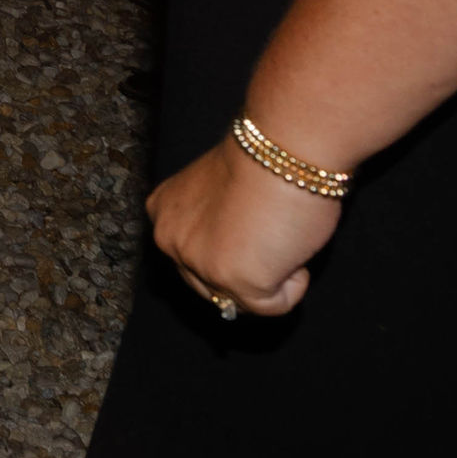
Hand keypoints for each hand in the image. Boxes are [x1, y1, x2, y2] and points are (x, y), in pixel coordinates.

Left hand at [144, 137, 338, 319]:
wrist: (284, 151)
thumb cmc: (264, 163)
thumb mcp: (216, 196)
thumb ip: (211, 226)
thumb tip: (233, 258)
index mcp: (163, 213)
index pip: (195, 262)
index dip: (236, 249)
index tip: (251, 221)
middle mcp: (168, 240)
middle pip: (215, 288)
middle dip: (249, 268)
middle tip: (267, 228)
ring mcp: (198, 263)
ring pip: (244, 302)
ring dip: (272, 275)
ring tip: (276, 232)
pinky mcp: (234, 281)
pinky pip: (276, 306)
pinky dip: (293, 284)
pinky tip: (287, 244)